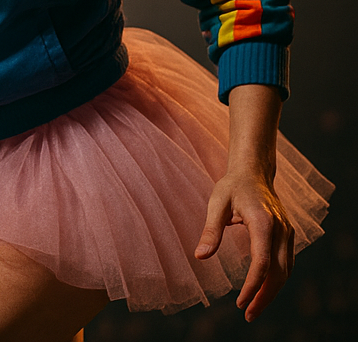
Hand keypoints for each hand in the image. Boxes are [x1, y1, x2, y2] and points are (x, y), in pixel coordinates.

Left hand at [195, 169, 294, 320]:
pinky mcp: (288, 235)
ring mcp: (288, 233)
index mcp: (263, 223)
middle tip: (248, 315)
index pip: (262, 264)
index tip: (240, 303)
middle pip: (279, 273)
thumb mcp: (216, 204)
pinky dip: (277, 279)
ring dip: (272, 291)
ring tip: (253, 307)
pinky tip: (263, 289)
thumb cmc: (231, 187)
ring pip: (286, 271)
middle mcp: (281, 230)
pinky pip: (286, 263)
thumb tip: (199, 256)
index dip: (253, 286)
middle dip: (264, 297)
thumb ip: (211, 230)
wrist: (253, 171)